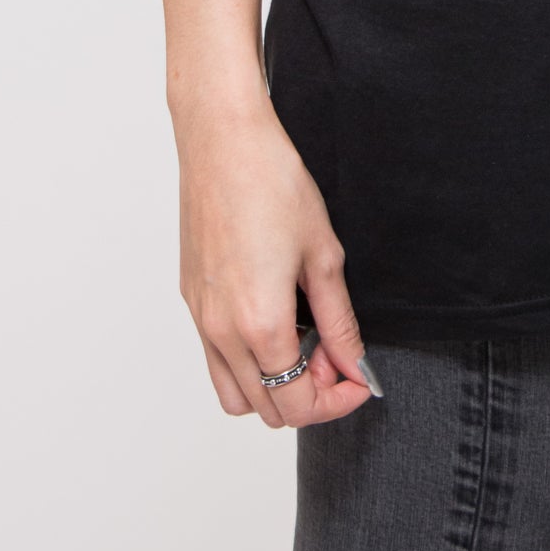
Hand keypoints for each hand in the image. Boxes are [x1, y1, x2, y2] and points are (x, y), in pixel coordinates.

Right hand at [174, 97, 376, 427]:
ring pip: (233, 394)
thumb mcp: (324, 255)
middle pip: (265, 409)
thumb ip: (340, 321)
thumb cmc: (273, 184)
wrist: (223, 140)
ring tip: (305, 343)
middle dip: (308, 397)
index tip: (359, 379)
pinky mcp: (191, 299)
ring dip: (272, 389)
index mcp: (259, 324)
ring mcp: (200, 318)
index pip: (297, 402)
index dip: (337, 400)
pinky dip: (247, 364)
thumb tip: (354, 364)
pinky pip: (215, 359)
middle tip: (336, 356)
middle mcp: (221, 331)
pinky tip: (276, 322)